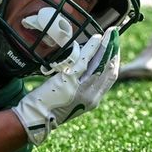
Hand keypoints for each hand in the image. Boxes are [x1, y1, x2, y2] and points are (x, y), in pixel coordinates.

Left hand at [11, 26, 119, 145]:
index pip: (110, 77)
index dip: (115, 61)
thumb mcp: (70, 98)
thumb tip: (85, 67)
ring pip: (100, 64)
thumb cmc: (49, 106)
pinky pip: (85, 61)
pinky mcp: (70, 82)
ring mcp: (82, 89)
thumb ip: (80, 86)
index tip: (116, 47)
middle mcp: (92, 96)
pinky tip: (96, 38)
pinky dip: (92, 48)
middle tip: (115, 35)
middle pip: (109, 69)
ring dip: (106, 46)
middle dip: (114, 50)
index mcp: (93, 100)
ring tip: (109, 33)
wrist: (36, 117)